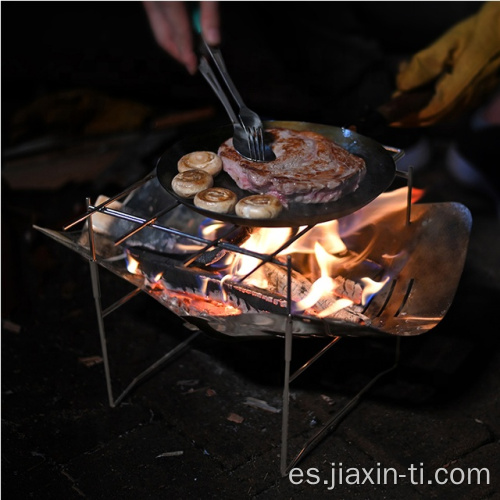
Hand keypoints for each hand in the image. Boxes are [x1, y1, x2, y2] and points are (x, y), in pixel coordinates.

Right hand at [143, 1, 219, 74]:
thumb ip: (210, 12)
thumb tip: (213, 40)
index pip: (178, 32)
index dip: (187, 53)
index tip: (194, 66)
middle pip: (163, 36)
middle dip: (180, 53)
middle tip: (194, 62)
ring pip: (158, 28)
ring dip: (174, 42)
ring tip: (192, 47)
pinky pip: (156, 16)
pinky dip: (170, 27)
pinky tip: (184, 29)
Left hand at [391, 2, 499, 126]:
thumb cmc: (485, 26)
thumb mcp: (449, 42)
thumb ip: (423, 65)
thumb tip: (402, 86)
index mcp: (461, 87)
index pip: (429, 112)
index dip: (408, 118)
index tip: (391, 117)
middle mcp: (470, 97)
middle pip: (435, 118)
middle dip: (411, 117)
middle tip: (393, 111)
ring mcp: (477, 96)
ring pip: (444, 114)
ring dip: (421, 111)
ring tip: (406, 101)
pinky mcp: (481, 92)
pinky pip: (454, 108)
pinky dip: (435, 106)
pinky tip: (425, 95)